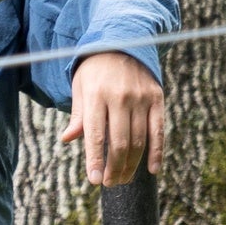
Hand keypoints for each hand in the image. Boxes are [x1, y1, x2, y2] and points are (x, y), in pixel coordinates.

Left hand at [68, 52, 166, 186]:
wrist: (123, 40)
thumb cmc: (95, 69)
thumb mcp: (80, 87)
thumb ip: (78, 115)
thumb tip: (67, 139)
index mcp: (96, 96)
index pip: (94, 136)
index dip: (95, 161)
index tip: (95, 181)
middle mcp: (119, 98)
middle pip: (119, 143)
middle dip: (114, 168)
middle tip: (110, 183)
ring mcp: (140, 98)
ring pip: (138, 141)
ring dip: (131, 165)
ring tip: (123, 179)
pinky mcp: (156, 98)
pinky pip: (158, 131)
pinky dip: (157, 152)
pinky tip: (152, 169)